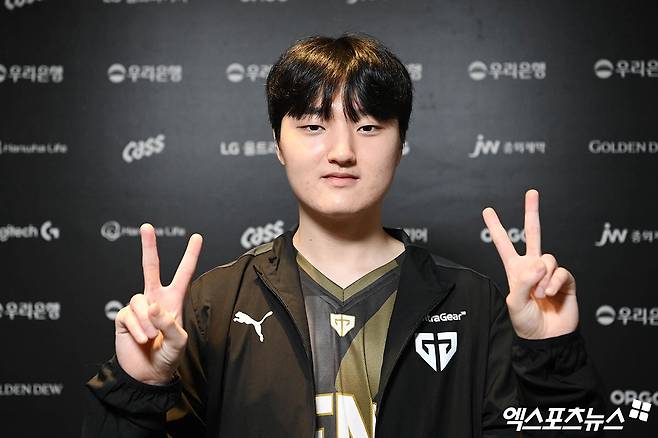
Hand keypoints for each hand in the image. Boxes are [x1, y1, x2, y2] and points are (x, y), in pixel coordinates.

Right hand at [114, 223, 202, 384]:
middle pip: (150, 268)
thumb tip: (152, 306)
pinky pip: (129, 314)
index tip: (197, 237)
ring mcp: (138, 308)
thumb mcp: (178, 342)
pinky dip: (138, 328)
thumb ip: (169, 324)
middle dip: (148, 247)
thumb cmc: (167, 358)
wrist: (147, 375)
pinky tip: (142, 339)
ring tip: (151, 337)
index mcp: (173, 301)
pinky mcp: (124, 318)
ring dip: (147, 320)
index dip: (190, 256)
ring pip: (139, 299)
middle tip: (147, 227)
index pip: (184, 274)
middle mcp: (155, 300)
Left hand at [482, 189, 577, 339]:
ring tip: (540, 294)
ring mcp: (549, 273)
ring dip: (543, 277)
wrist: (546, 340)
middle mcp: (532, 267)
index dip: (496, 228)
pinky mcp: (566, 281)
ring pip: (548, 257)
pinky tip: (550, 294)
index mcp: (515, 270)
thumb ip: (522, 283)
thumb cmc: (525, 324)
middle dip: (532, 212)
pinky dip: (555, 282)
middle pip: (533, 233)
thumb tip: (539, 264)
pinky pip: (561, 271)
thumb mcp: (514, 304)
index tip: (487, 210)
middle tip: (531, 193)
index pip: (504, 244)